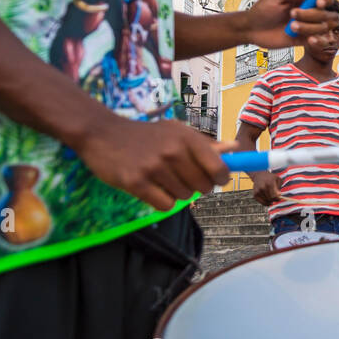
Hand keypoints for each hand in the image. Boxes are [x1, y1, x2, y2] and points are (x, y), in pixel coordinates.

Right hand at [75, 115, 228, 212]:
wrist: (102, 133)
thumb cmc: (146, 135)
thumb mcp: (175, 132)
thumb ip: (206, 144)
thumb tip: (235, 147)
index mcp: (186, 138)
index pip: (219, 168)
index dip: (220, 178)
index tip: (215, 179)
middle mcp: (172, 151)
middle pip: (203, 186)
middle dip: (197, 186)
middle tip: (183, 178)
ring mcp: (154, 167)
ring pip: (185, 197)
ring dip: (177, 193)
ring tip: (163, 179)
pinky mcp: (136, 183)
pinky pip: (166, 206)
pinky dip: (163, 202)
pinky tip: (153, 189)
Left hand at [238, 0, 338, 48]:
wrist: (251, 30)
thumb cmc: (260, 11)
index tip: (319, 2)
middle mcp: (308, 11)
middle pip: (326, 12)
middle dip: (311, 14)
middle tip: (293, 14)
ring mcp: (308, 26)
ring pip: (323, 27)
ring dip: (308, 27)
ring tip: (292, 27)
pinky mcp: (304, 39)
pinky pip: (319, 41)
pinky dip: (317, 41)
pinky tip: (308, 39)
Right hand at [251, 170, 280, 205]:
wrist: (259, 175)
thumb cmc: (270, 178)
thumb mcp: (277, 179)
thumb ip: (279, 187)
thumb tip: (278, 195)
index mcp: (269, 183)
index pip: (274, 196)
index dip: (277, 199)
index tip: (279, 198)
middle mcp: (263, 187)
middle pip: (270, 199)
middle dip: (274, 200)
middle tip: (275, 198)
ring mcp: (258, 191)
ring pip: (266, 201)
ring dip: (270, 201)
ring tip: (271, 197)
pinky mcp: (255, 194)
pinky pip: (262, 202)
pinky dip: (266, 203)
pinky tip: (268, 200)